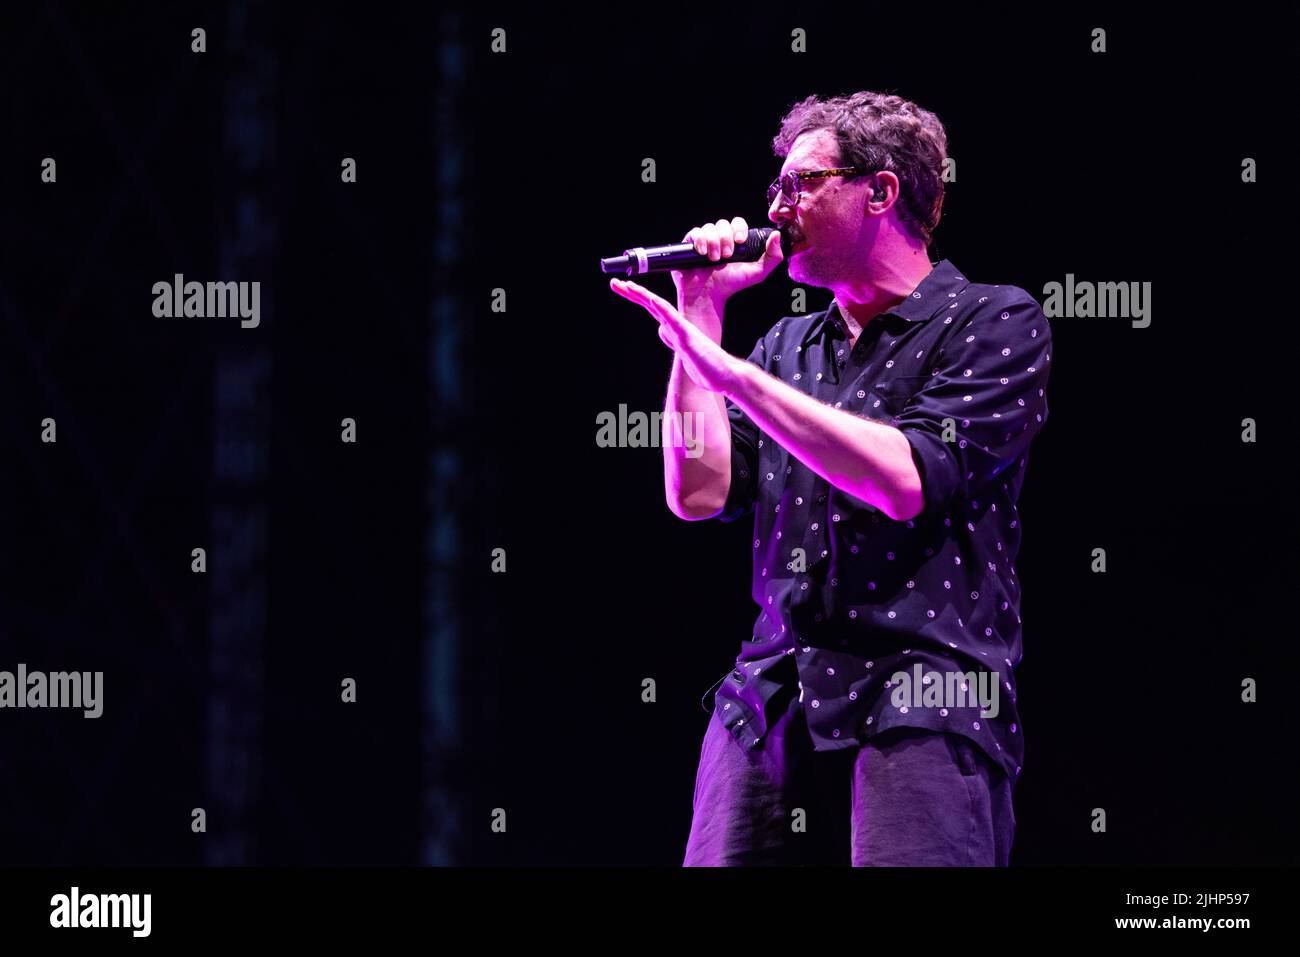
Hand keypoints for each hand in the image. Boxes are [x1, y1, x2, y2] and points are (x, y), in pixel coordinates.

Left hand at [610, 277, 742, 393]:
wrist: (728, 375)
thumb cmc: (709, 367)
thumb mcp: (684, 353)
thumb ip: (673, 339)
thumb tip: (661, 330)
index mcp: (674, 329)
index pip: (653, 309)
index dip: (638, 297)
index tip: (623, 287)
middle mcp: (677, 326)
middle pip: (652, 304)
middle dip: (633, 292)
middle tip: (614, 282)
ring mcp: (683, 331)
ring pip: (660, 308)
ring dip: (643, 296)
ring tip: (627, 285)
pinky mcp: (688, 339)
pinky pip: (674, 321)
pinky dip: (663, 309)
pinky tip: (653, 299)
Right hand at [672, 217, 784, 307]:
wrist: (709, 295)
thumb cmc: (731, 284)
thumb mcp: (757, 273)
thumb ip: (773, 257)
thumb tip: (777, 235)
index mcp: (734, 241)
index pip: (737, 223)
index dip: (739, 228)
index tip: (740, 241)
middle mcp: (719, 238)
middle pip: (723, 224)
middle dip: (726, 238)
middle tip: (727, 256)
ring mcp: (704, 241)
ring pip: (709, 228)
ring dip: (714, 242)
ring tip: (714, 259)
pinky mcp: (690, 245)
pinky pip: (695, 232)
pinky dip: (700, 241)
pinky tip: (703, 253)